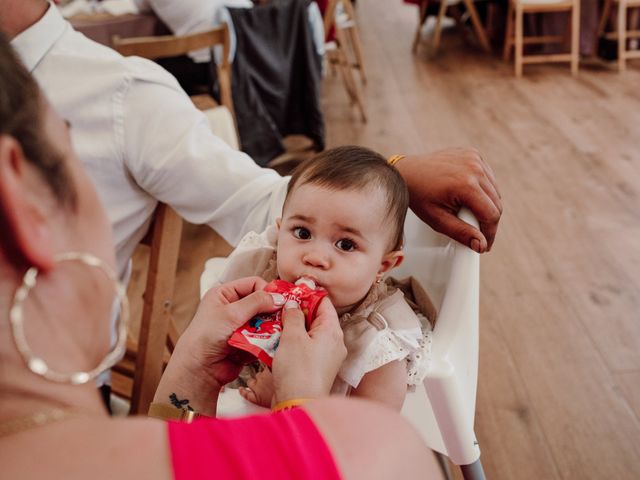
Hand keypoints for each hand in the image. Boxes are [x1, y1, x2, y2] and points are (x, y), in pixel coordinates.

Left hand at [155, 277, 284, 414]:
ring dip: (269, 327)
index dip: (267, 291)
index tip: (278, 302)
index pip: (253, 284)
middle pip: (261, 303)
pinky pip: (263, 337)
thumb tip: (280, 298)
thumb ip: (257, 302)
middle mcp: (233, 308)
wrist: (199, 369)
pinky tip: (267, 344)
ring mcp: (240, 325)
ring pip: (264, 321)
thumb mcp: (232, 313)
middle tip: (280, 318)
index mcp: (225, 294)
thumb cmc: (206, 336)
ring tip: (273, 332)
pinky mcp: (246, 341)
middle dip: (270, 311)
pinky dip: (266, 340)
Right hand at [272, 298, 346, 402]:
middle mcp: (333, 343)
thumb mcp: (292, 337)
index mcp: (332, 331)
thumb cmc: (298, 371)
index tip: (292, 291)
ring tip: (274, 324)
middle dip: (297, 312)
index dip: (307, 294)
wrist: (298, 404)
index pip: (324, 303)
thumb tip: (293, 304)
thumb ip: (293, 316)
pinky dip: (292, 344)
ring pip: (309, 334)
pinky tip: (276, 343)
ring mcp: (326, 357)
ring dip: (292, 329)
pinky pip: (305, 349)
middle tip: (279, 308)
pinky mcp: (316, 368)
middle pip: (316, 318)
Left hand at [395, 149, 501, 251]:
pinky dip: (483, 188)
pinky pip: (488, 177)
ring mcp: (474, 158)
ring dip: (487, 204)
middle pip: (496, 203)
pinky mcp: (473, 154)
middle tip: (476, 233)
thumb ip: (461, 233)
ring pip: (495, 190)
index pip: (492, 214)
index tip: (484, 245)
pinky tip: (468, 196)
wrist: (406, 172)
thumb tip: (480, 245)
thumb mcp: (437, 219)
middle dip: (488, 221)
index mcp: (467, 185)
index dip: (490, 234)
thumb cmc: (418, 195)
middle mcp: (474, 168)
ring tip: (469, 214)